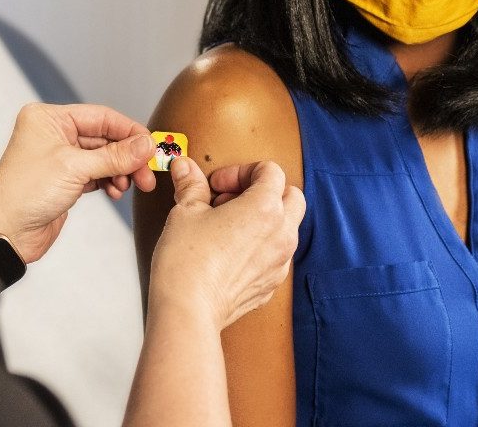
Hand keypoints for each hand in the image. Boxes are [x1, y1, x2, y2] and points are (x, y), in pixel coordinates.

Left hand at [0, 103, 157, 262]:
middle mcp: (54, 134)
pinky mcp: (65, 180)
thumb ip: (115, 156)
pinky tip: (115, 191)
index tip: (152, 146)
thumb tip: (147, 145)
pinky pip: (97, 174)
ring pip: (103, 157)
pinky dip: (109, 181)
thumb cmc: (24, 193)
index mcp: (50, 119)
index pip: (101, 117)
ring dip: (121, 171)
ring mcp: (60, 158)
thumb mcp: (75, 169)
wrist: (3, 232)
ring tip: (131, 185)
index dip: (129, 131)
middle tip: (147, 174)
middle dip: (128, 156)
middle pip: (105, 138)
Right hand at [148, 158, 304, 330]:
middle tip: (229, 200)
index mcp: (266, 208)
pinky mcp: (271, 284)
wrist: (188, 310)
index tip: (217, 185)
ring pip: (287, 227)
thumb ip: (192, 184)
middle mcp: (282, 234)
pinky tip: (229, 252)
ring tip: (227, 226)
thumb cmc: (187, 260)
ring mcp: (280, 262)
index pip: (270, 171)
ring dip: (264, 218)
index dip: (240, 171)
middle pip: (292, 196)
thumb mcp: (186, 211)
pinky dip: (260, 246)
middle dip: (263, 191)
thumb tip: (185, 167)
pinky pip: (276, 255)